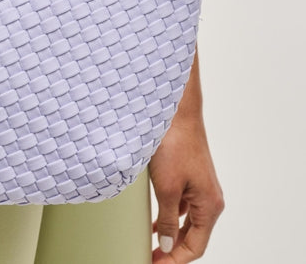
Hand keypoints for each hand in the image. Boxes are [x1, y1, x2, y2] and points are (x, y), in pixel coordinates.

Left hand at [149, 114, 223, 262]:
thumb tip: (169, 244)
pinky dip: (170, 215)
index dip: (175, 260)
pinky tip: (157, 219)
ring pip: (188, 220)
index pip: (195, 246)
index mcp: (209, 205)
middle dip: (174, 250)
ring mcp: (200, 186)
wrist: (175, 113)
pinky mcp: (190, 175)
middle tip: (153, 258)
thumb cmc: (174, 145)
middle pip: (194, 236)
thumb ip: (169, 219)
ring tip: (153, 244)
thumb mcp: (167, 188)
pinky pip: (183, 204)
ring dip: (172, 234)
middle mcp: (209, 197)